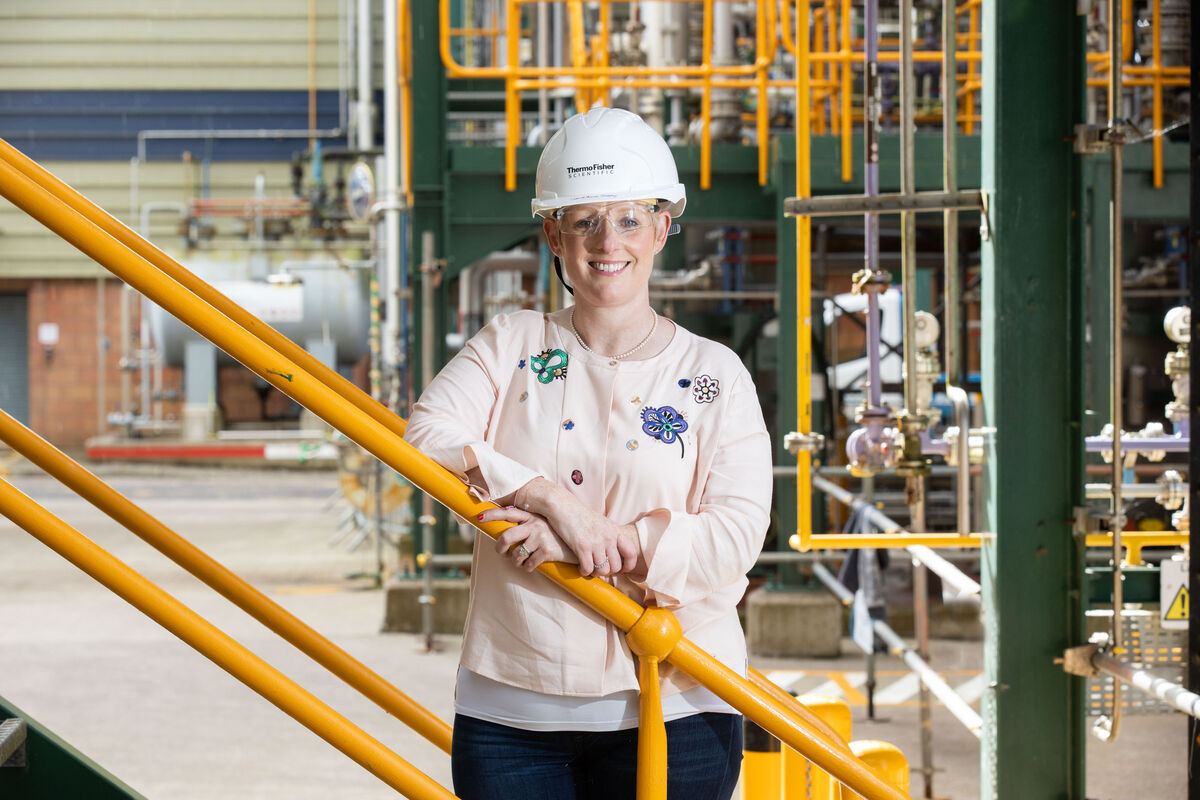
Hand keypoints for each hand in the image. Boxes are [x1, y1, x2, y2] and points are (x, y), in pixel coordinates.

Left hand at [480, 506, 576, 572]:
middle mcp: (535, 525)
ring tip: (521, 561)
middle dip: (500, 548)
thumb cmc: (557, 536)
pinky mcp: (547, 551)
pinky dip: (527, 568)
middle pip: (506, 537)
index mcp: (531, 516)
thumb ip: (526, 524)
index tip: (479, 518)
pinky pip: (528, 564)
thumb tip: (506, 533)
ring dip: (516, 561)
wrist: (579, 544)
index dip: (492, 515)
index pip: (507, 513)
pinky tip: (532, 565)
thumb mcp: (542, 524)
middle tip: (502, 553)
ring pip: (516, 554)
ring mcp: (541, 538)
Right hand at [514, 478, 642, 577]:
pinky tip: (580, 567)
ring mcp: (596, 542)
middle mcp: (608, 537)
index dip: (629, 566)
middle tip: (598, 568)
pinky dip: (584, 572)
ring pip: (603, 570)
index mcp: (615, 531)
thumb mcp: (602, 523)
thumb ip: (610, 536)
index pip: (632, 553)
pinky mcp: (582, 546)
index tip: (621, 570)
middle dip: (607, 572)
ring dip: (595, 573)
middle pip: (616, 567)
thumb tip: (615, 553)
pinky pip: (588, 569)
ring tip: (589, 568)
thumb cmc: (580, 516)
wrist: (563, 506)